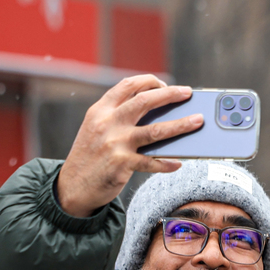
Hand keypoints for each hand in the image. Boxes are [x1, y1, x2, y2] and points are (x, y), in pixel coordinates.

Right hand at [56, 75, 199, 216]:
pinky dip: (167, 163)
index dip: (149, 81)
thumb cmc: (90, 156)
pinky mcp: (121, 164)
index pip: (127, 85)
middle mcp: (107, 123)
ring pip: (155, 130)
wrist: (72, 187)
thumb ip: (119, 117)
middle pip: (145, 101)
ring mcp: (115, 143)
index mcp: (100, 110)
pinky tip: (178, 163)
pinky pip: (152, 162)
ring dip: (181, 125)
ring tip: (197, 121)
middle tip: (188, 92)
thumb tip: (160, 113)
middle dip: (170, 94)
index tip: (165, 84)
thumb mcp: (96, 129)